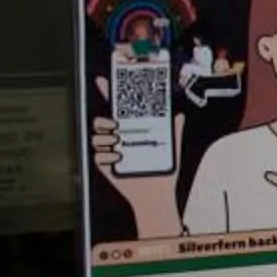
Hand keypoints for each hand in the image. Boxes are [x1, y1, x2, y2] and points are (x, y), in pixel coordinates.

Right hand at [90, 77, 183, 240]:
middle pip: (102, 120)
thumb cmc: (163, 173)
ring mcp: (110, 151)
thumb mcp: (173, 150)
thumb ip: (175, 132)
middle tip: (116, 125)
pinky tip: (119, 158)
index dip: (111, 93)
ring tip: (119, 143)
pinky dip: (107, 155)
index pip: (120, 109)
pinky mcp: (105, 165)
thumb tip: (179, 116)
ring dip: (106, 137)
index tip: (105, 80)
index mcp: (134, 131)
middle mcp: (120, 139)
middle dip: (105, 119)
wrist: (155, 196)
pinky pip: (98, 155)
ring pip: (97, 136)